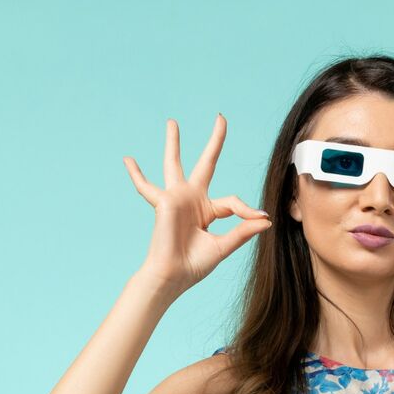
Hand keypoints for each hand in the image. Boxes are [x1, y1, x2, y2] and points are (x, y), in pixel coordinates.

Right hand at [122, 114, 270, 294]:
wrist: (173, 275)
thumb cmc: (194, 265)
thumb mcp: (223, 246)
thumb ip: (243, 230)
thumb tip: (267, 220)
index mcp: (206, 210)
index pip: (232, 201)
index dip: (247, 209)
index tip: (261, 217)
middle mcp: (191, 200)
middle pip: (205, 164)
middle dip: (214, 142)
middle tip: (220, 118)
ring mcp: (176, 198)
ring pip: (174, 164)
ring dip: (173, 143)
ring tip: (173, 123)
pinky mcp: (164, 201)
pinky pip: (146, 187)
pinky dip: (136, 175)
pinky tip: (127, 159)